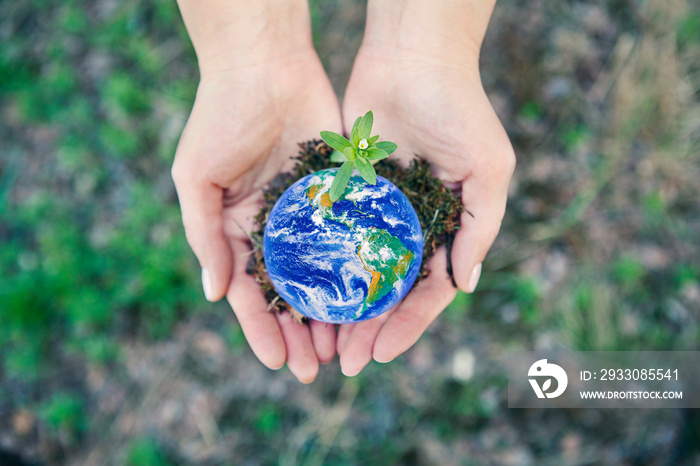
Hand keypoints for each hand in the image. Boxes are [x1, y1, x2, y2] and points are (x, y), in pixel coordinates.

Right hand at [172, 43, 340, 381]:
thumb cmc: (220, 117)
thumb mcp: (196, 178)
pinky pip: (351, 237)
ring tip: (345, 346)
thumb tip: (214, 293)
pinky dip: (358, 269)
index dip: (262, 330)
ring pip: (325, 274)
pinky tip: (370, 298)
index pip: (249, 292)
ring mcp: (309, 212)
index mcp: (237, 229)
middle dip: (301, 332)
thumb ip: (203, 235)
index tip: (277, 363)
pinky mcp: (340, 192)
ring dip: (333, 311)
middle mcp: (274, 228)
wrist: (264, 62)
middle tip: (317, 368)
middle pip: (290, 293)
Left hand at [337, 7, 515, 375]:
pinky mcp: (345, 190)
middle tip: (343, 362)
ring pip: (355, 270)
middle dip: (368, 328)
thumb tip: (465, 286)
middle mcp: (410, 225)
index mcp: (446, 228)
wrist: (412, 55)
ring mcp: (376, 210)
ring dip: (340, 306)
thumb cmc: (460, 108)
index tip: (382, 355)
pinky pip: (331, 234)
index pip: (427, 291)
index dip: (406, 325)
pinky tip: (301, 291)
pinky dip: (319, 264)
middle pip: (387, 290)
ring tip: (317, 340)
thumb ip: (481, 226)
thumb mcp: (489, 168)